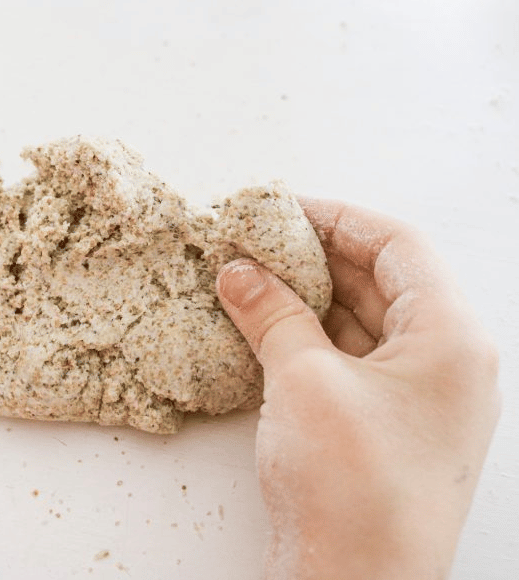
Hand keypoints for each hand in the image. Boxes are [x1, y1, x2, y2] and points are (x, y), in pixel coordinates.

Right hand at [216, 198, 499, 578]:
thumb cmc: (351, 484)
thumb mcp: (304, 380)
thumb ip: (272, 313)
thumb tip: (239, 271)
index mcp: (452, 337)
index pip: (398, 245)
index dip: (336, 218)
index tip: (281, 208)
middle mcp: (447, 363)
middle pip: (382, 281)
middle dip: (316, 257)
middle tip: (254, 242)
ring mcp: (420, 399)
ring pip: (364, 322)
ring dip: (308, 298)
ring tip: (249, 279)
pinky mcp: (388, 429)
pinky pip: (352, 362)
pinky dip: (310, 339)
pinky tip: (265, 327)